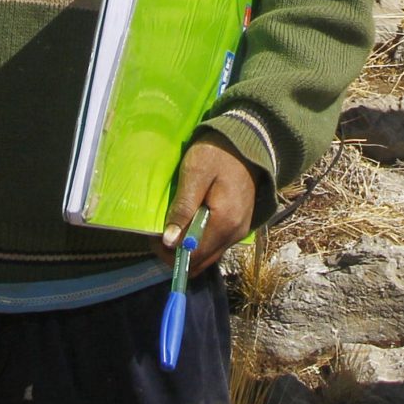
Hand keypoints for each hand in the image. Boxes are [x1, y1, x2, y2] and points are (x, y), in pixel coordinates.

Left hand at [158, 139, 256, 271]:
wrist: (247, 142)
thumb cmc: (217, 153)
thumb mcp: (195, 174)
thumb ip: (183, 208)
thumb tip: (169, 241)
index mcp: (224, 223)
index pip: (193, 256)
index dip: (170, 253)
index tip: (155, 236)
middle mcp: (235, 234)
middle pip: (201, 261)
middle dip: (177, 253)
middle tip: (161, 232)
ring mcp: (239, 232)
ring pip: (208, 255)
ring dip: (188, 247)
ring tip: (174, 223)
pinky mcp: (239, 226)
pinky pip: (215, 244)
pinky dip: (199, 240)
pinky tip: (190, 220)